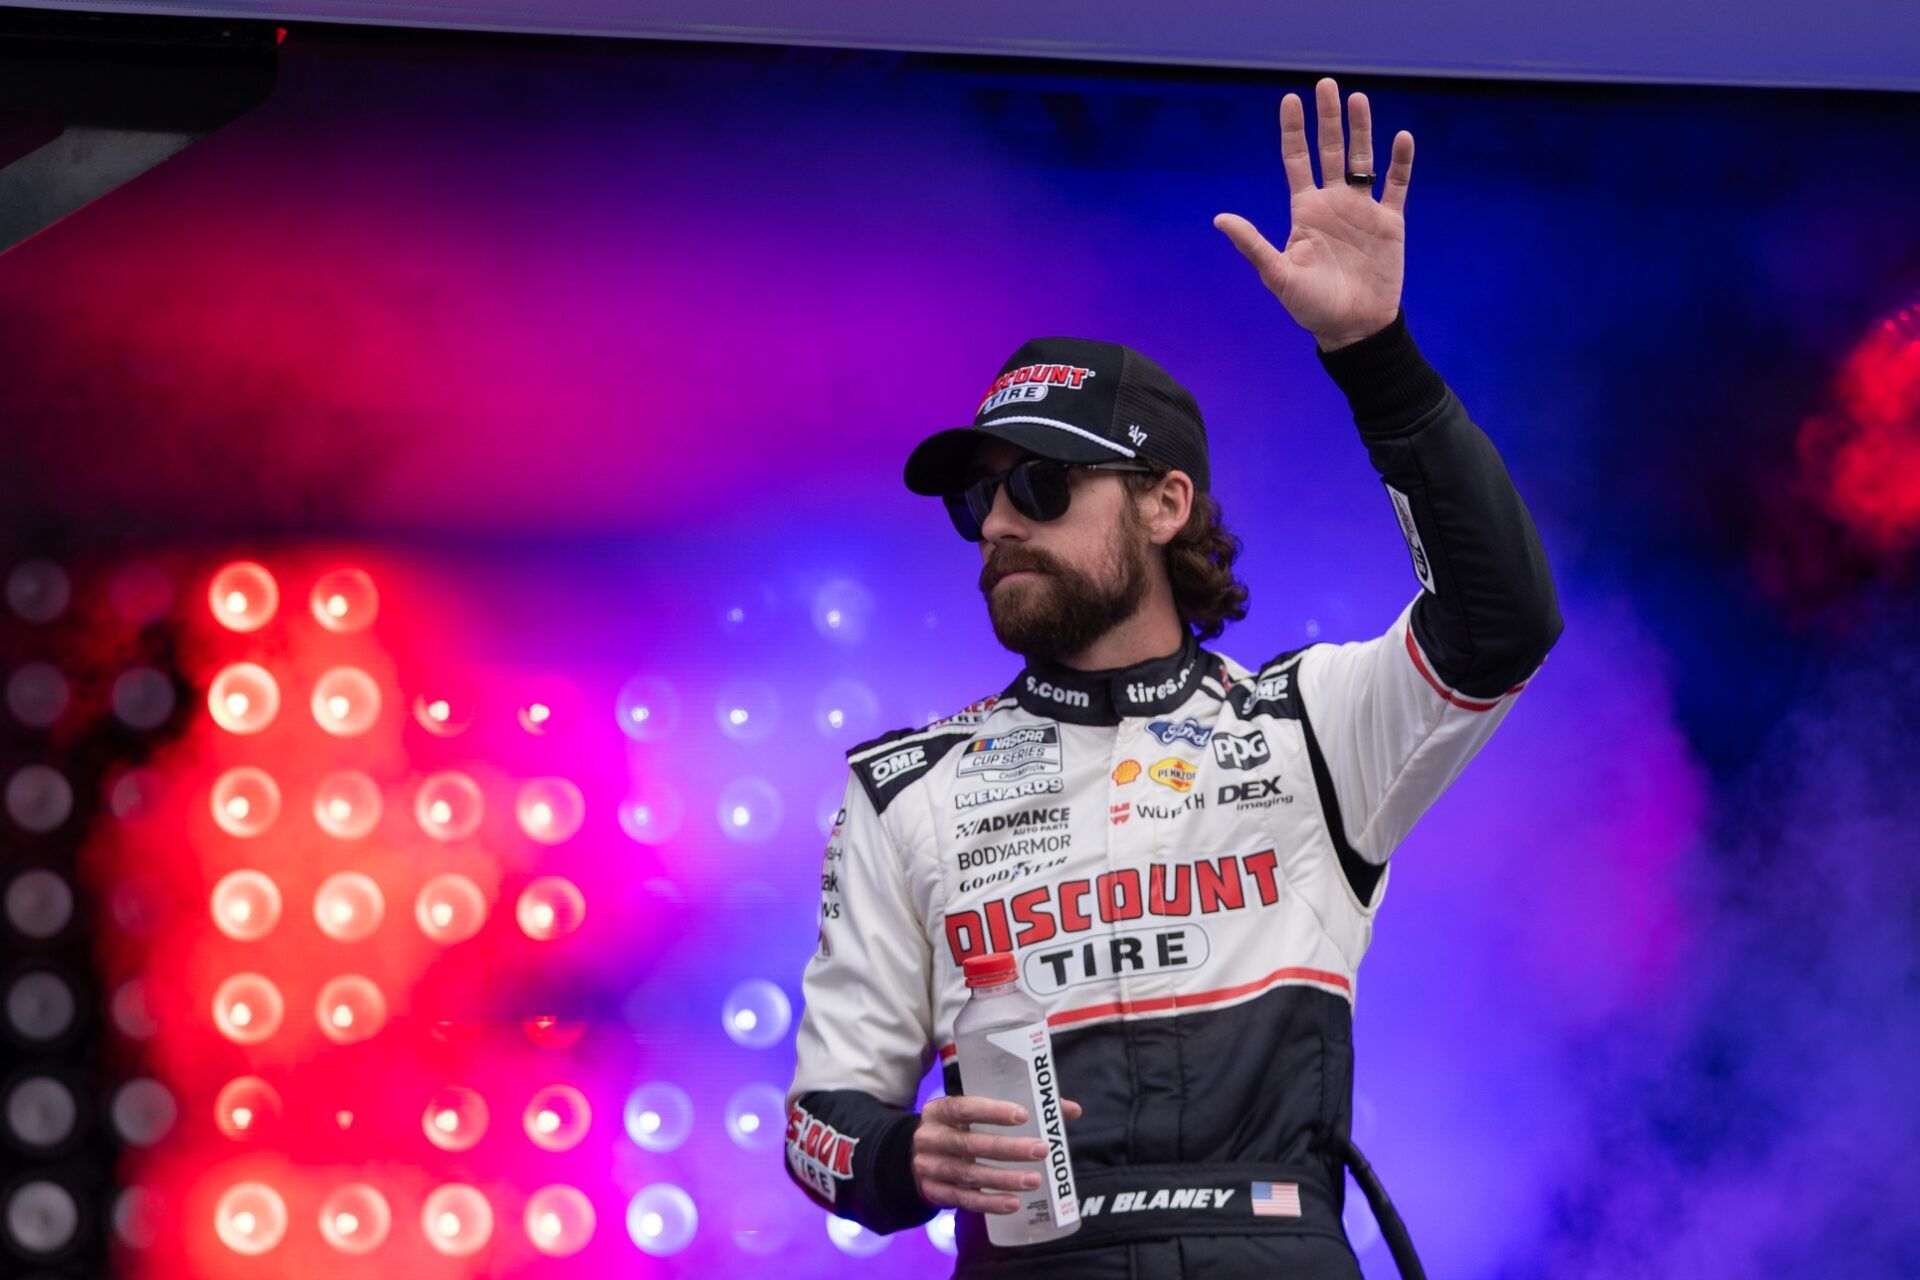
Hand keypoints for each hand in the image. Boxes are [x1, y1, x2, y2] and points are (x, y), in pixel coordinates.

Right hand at [911, 1094, 1084, 1213]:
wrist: (911, 1156)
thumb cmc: (958, 1128)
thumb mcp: (974, 1113)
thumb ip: (1017, 1109)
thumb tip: (1070, 1109)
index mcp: (940, 1110)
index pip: (965, 1107)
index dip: (993, 1111)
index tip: (1023, 1115)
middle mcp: (931, 1137)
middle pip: (970, 1144)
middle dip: (1008, 1148)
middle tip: (1041, 1149)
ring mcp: (929, 1167)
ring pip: (969, 1175)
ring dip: (1004, 1179)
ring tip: (1035, 1180)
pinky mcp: (934, 1192)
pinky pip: (963, 1200)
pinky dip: (989, 1203)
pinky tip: (1013, 1203)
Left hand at [1214, 76, 1413, 350]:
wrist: (1354, 329)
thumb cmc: (1311, 307)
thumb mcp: (1278, 275)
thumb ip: (1253, 244)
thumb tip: (1219, 219)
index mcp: (1305, 211)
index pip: (1297, 161)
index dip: (1294, 130)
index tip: (1290, 99)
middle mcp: (1333, 204)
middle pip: (1329, 150)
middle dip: (1328, 118)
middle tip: (1326, 84)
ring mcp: (1363, 210)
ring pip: (1363, 159)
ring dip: (1362, 130)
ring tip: (1359, 98)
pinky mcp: (1390, 223)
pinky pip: (1397, 185)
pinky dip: (1401, 162)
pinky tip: (1402, 138)